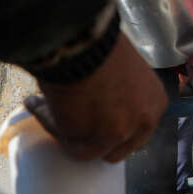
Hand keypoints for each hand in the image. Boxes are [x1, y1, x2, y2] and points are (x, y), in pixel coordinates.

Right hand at [29, 32, 168, 162]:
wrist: (84, 43)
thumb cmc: (99, 46)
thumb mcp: (122, 70)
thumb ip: (120, 94)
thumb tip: (97, 101)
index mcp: (156, 101)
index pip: (137, 128)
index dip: (113, 126)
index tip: (93, 121)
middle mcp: (146, 121)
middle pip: (120, 146)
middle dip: (97, 140)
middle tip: (72, 126)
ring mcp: (123, 134)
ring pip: (92, 150)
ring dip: (68, 133)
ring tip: (46, 109)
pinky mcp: (97, 142)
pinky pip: (71, 145)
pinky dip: (52, 126)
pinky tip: (37, 106)